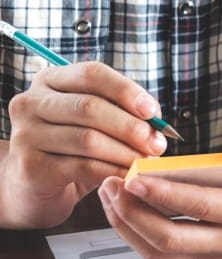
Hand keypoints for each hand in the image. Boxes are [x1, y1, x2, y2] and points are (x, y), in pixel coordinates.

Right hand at [1, 62, 166, 227]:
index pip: (91, 74)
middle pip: (90, 106)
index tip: (153, 111)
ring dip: (126, 152)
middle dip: (131, 126)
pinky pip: (83, 166)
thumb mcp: (96, 122)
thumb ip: (122, 112)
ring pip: (88, 139)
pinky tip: (128, 176)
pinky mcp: (30, 166)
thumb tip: (156, 120)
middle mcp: (31, 102)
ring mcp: (26, 134)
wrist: (36, 185)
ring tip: (146, 161)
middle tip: (158, 144)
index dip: (126, 90)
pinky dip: (112, 171)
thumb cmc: (74, 147)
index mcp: (50, 81)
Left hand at [97, 136, 221, 258]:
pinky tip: (123, 206)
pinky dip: (136, 232)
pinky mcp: (206, 252)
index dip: (164, 194)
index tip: (134, 176)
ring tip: (108, 193)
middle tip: (111, 184)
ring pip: (161, 251)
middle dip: (133, 214)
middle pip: (171, 240)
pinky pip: (163, 250)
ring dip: (128, 226)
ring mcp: (218, 251)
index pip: (201, 209)